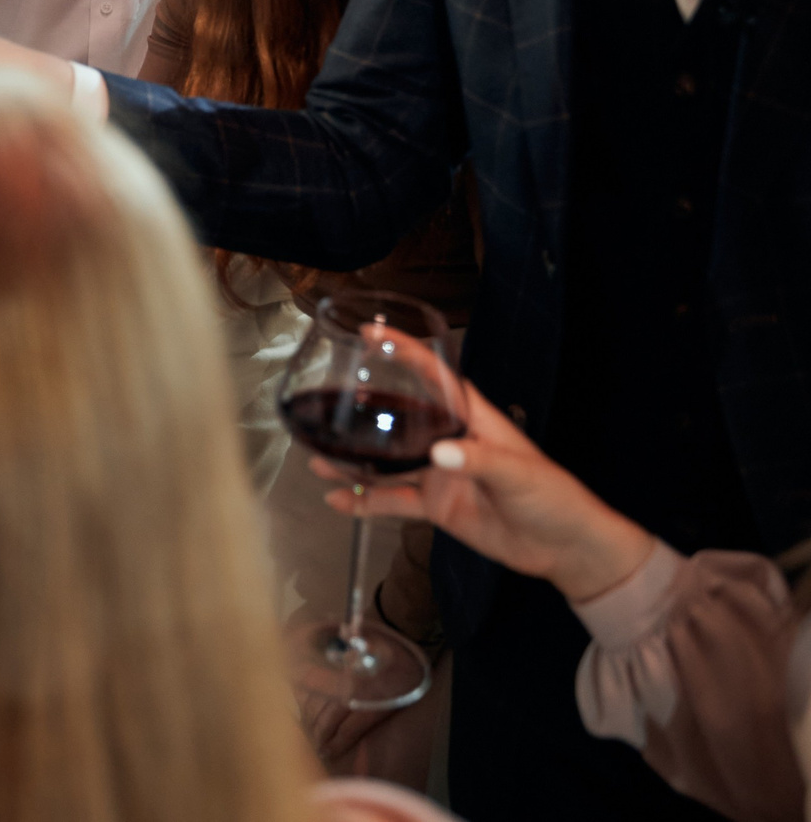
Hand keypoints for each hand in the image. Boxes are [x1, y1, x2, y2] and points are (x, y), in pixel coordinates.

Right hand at [312, 377, 655, 602]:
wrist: (564, 548)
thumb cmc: (553, 497)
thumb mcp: (519, 474)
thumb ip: (477, 462)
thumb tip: (438, 456)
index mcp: (471, 419)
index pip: (434, 376)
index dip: (404, 351)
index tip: (371, 333)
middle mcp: (448, 441)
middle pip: (399, 418)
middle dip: (364, 411)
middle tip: (325, 403)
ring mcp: (439, 474)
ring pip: (386, 462)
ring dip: (354, 462)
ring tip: (316, 461)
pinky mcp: (436, 506)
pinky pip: (392, 500)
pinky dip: (364, 501)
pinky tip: (338, 502)